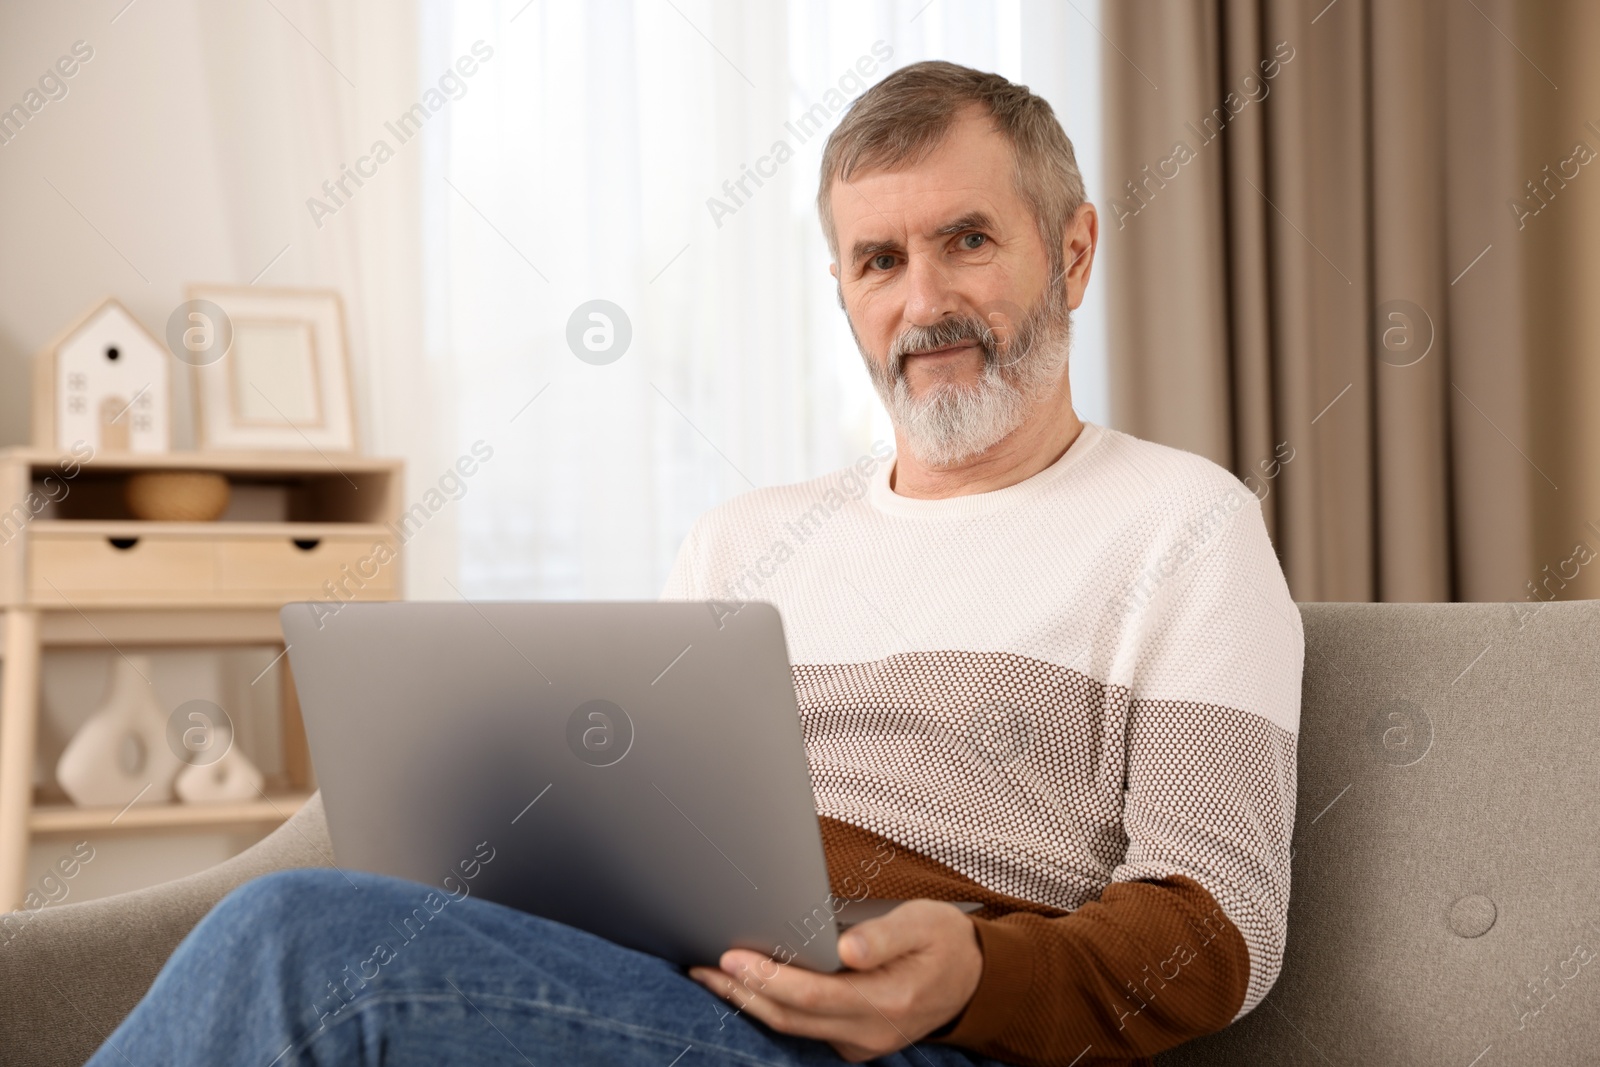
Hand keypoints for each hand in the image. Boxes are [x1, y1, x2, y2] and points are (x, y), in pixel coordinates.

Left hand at [688, 899, 983, 1061]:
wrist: (974, 979)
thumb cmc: (945, 941)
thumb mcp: (924, 924)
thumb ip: (884, 937)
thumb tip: (846, 948)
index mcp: (888, 1000)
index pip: (813, 996)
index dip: (769, 978)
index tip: (731, 958)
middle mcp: (871, 1031)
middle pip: (791, 1018)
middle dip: (743, 992)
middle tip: (702, 967)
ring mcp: (862, 1043)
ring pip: (793, 1028)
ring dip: (750, 1002)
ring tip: (712, 975)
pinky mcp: (855, 1041)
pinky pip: (805, 1029)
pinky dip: (773, 1007)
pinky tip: (750, 986)